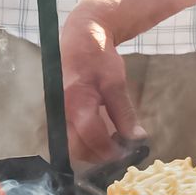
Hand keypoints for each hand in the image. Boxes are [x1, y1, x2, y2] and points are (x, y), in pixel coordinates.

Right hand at [61, 7, 142, 166]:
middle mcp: (62, 111)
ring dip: (92, 150)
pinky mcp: (60, 113)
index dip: (110, 150)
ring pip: (72, 145)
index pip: (92, 137)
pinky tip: (103, 135)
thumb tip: (137, 138)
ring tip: (114, 144)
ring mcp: (58, 113)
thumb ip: (124, 113)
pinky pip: (70, 135)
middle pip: (77, 148)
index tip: (127, 154)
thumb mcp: (116, 82)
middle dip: (99, 156)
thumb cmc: (98, 57)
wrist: (81, 38)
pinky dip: (86, 141)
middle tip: (120, 153)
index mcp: (76, 102)